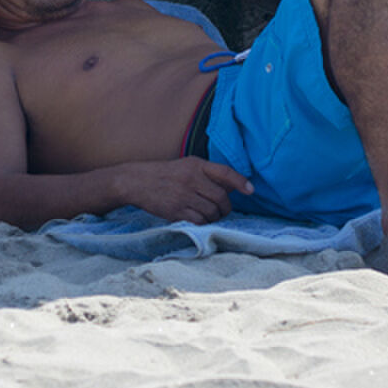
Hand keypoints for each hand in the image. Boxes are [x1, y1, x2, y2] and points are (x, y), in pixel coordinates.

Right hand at [115, 158, 250, 223]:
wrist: (137, 181)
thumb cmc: (166, 174)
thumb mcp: (187, 166)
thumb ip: (209, 174)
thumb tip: (235, 186)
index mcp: (196, 165)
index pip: (224, 172)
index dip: (240, 181)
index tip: (251, 190)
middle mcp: (191, 179)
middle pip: (221, 197)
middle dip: (226, 207)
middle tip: (222, 210)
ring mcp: (183, 195)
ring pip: (212, 212)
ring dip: (215, 217)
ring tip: (210, 215)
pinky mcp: (176, 211)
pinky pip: (199, 221)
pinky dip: (203, 222)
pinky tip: (199, 219)